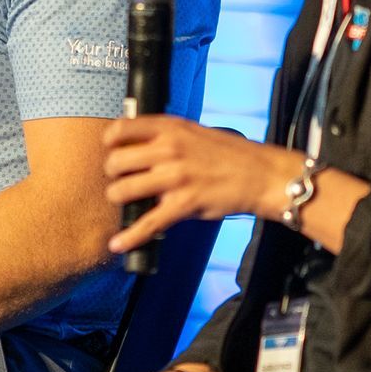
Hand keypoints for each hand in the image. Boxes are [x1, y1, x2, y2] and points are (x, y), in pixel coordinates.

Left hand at [103, 116, 303, 254]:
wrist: (260, 174)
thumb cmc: (228, 153)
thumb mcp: (193, 132)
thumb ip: (165, 136)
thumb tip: (135, 146)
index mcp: (170, 127)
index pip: (120, 129)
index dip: (110, 143)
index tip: (112, 151)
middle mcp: (168, 149)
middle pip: (115, 162)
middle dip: (113, 175)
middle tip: (123, 180)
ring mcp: (175, 177)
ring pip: (123, 191)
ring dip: (119, 200)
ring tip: (127, 202)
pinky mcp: (183, 204)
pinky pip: (147, 224)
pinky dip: (130, 237)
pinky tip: (117, 244)